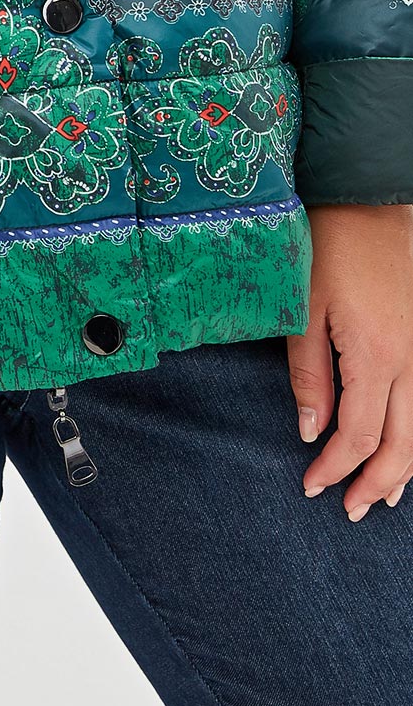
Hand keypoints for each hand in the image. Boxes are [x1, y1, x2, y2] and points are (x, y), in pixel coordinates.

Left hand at [287, 202, 412, 518]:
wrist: (371, 195)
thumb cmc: (330, 243)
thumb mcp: (303, 305)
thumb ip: (308, 373)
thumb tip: (311, 433)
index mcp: (376, 354)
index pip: (359, 434)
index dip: (336, 468)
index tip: (311, 488)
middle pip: (404, 444)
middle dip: (377, 483)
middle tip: (351, 510)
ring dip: (406, 467)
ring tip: (383, 496)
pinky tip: (409, 448)